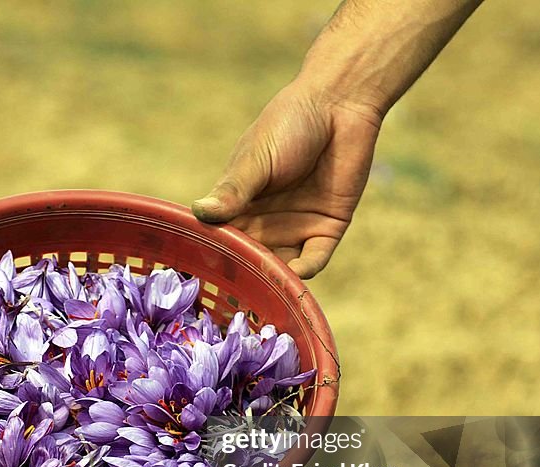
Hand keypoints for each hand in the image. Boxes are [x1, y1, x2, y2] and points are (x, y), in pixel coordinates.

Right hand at [192, 82, 381, 278]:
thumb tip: (200, 213)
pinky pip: (313, 259)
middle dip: (241, 274)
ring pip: (279, 265)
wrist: (340, 104)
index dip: (212, 253)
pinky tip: (292, 272)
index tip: (199, 269)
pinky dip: (302, 270)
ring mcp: (296, 226)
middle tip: (231, 289)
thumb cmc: (289, 123)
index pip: (221, 237)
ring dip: (271, 278)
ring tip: (261, 286)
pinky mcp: (327, 228)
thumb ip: (233, 190)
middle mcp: (265, 221)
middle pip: (248, 257)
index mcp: (240, 203)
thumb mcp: (255, 158)